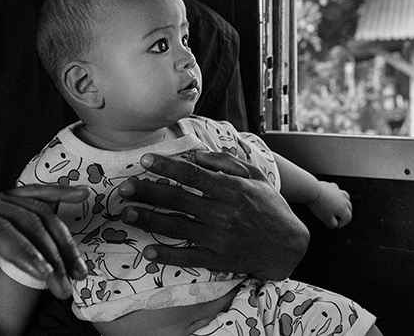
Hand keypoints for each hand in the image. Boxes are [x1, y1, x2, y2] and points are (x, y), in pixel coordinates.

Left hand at [0, 186, 88, 298]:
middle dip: (52, 254)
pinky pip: (33, 194)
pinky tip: (81, 196)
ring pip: (36, 211)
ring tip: (78, 269)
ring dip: (61, 239)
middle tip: (67, 285)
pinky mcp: (1, 197)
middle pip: (26, 221)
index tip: (46, 275)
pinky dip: (58, 195)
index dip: (25, 252)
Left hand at [117, 151, 309, 279]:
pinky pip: (188, 257)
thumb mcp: (255, 176)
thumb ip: (226, 163)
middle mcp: (223, 213)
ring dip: (149, 220)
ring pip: (177, 227)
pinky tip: (147, 252)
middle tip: (124, 188)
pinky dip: (167, 255)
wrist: (289, 245)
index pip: (193, 174)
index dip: (168, 167)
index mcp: (232, 189)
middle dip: (149, 192)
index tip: (146, 161)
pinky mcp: (218, 259)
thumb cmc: (271, 206)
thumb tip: (196, 154)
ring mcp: (219, 238)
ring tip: (127, 213)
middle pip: (178, 199)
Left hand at [307, 181, 351, 228]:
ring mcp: (338, 191)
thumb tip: (335, 224)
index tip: (337, 226)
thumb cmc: (319, 206)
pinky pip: (337, 190)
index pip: (348, 217)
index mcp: (343, 208)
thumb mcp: (326, 219)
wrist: (312, 191)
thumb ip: (333, 224)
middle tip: (340, 219)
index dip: (343, 223)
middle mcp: (343, 199)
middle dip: (346, 214)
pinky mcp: (331, 186)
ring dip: (345, 203)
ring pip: (346, 197)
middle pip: (349, 207)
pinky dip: (337, 194)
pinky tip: (333, 195)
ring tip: (341, 206)